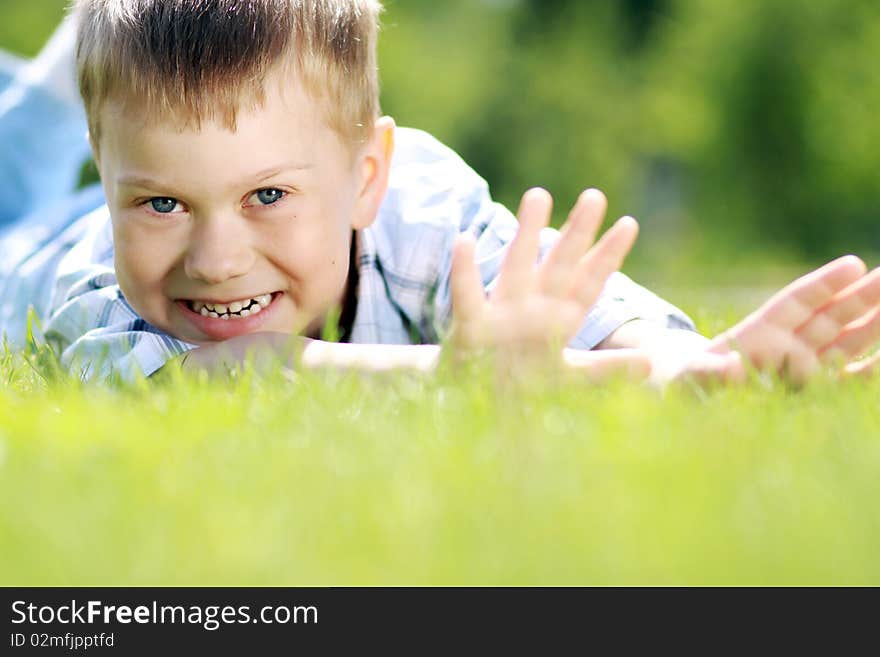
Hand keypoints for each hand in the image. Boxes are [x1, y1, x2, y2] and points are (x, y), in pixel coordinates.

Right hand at [449, 187, 642, 378]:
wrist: (476, 404)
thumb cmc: (523, 385)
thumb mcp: (569, 378)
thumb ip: (605, 369)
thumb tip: (651, 365)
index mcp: (558, 319)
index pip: (588, 283)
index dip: (607, 256)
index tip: (629, 224)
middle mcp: (533, 307)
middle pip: (559, 264)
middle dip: (577, 232)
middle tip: (595, 196)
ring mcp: (503, 313)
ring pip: (517, 264)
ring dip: (527, 232)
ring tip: (539, 195)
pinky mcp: (472, 327)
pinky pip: (468, 295)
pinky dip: (464, 270)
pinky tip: (464, 240)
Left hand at [674, 256, 879, 384]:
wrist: (693, 403)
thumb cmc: (689, 382)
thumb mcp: (691, 375)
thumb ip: (709, 371)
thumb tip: (732, 367)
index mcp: (760, 332)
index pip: (798, 302)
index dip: (824, 284)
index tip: (854, 264)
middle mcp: (788, 346)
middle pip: (831, 315)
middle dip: (861, 296)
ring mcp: (804, 367)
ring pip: (846, 340)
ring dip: (873, 323)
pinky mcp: (812, 394)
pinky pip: (847, 380)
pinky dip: (870, 369)